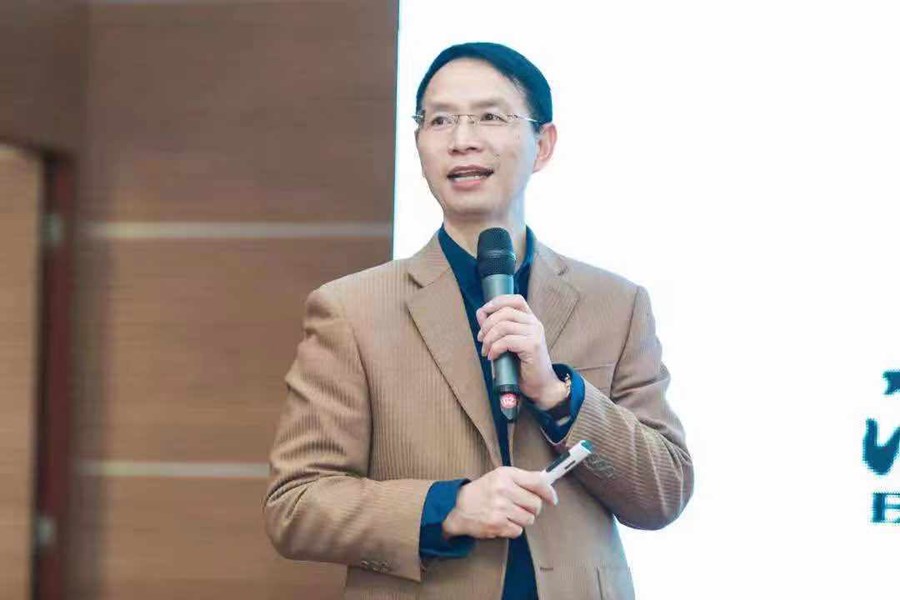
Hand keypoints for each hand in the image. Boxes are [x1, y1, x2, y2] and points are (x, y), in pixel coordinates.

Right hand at [442, 467, 558, 539]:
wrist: (457, 507)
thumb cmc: (482, 491)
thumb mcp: (500, 477)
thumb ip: (523, 479)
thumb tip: (547, 482)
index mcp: (506, 475)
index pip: (537, 482)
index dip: (549, 492)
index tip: (552, 498)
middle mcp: (503, 489)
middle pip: (536, 504)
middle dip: (532, 508)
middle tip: (522, 507)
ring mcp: (500, 508)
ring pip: (529, 519)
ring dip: (522, 519)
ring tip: (509, 514)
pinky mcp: (497, 524)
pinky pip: (518, 530)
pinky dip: (513, 529)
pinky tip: (502, 522)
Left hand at [476, 294, 566, 409]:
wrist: (540, 385)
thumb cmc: (522, 365)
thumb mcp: (506, 343)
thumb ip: (495, 327)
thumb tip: (480, 313)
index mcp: (530, 320)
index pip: (516, 299)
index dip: (498, 301)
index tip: (484, 311)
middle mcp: (535, 323)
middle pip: (505, 312)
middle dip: (487, 325)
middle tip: (481, 339)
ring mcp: (535, 334)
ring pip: (503, 326)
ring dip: (489, 338)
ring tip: (486, 350)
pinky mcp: (532, 346)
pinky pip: (506, 341)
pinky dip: (495, 348)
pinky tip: (493, 357)